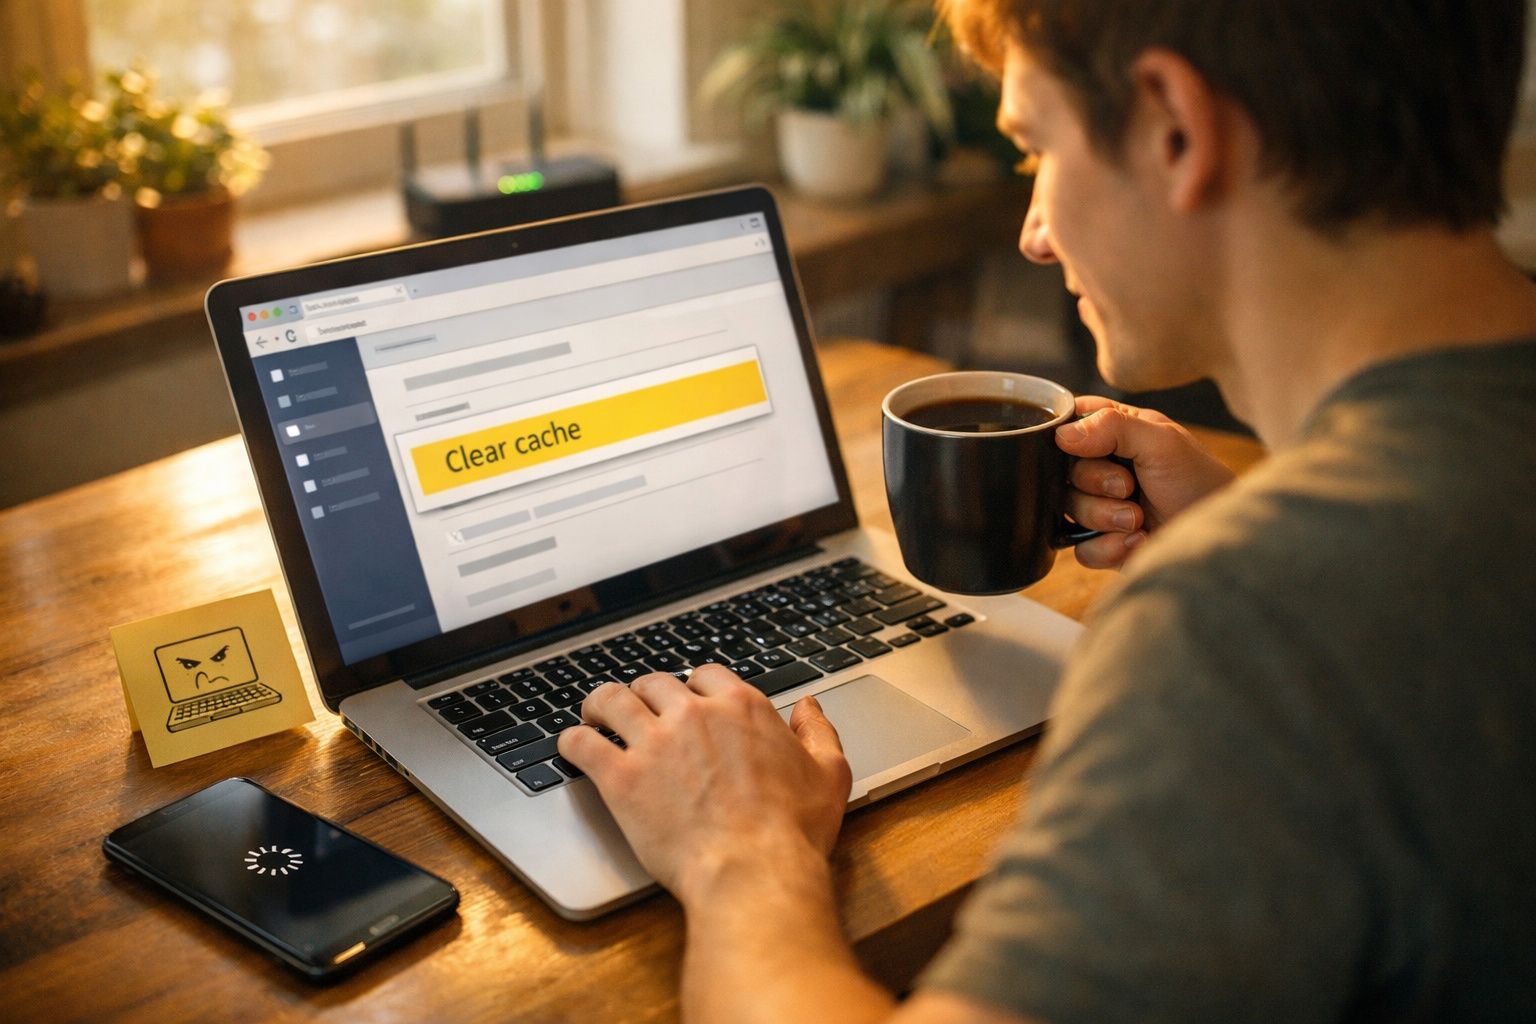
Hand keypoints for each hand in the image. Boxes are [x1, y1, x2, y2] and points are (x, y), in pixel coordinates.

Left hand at [557, 665, 851, 904]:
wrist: (753, 872)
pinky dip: (572, 741)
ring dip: (600, 703)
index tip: (687, 700)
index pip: (705, 675)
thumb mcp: (829, 774)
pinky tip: (572, 746)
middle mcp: (694, 714)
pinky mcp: (622, 778)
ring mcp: (654, 743)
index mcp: (741, 707)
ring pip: (611, 700)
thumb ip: (819, 733)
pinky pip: (583, 744)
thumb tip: (810, 708)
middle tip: (639, 709)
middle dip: (645, 694)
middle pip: (655, 683)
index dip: (692, 687)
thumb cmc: (792, 832)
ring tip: (594, 713)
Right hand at [1054, 396, 1236, 568]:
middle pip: (1062, 472)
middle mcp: (1103, 467)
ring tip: (1139, 519)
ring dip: (1105, 517)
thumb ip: (1112, 426)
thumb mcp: (1161, 441)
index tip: (1090, 448)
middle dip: (1096, 484)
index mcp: (1115, 433)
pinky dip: (1108, 547)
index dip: (1069, 437)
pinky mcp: (1103, 543)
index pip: (1070, 422)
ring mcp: (1101, 506)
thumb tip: (1061, 435)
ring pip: (1069, 510)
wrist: (1213, 537)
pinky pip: (1081, 548)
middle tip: (1129, 486)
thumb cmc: (1197, 482)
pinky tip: (1137, 540)